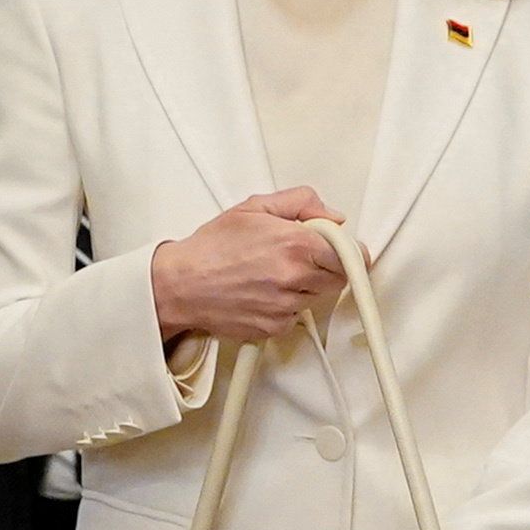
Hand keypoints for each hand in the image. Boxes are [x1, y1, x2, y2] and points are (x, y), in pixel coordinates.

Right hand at [154, 185, 350, 344]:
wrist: (180, 285)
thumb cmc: (211, 247)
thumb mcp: (254, 206)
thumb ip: (300, 202)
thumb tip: (332, 216)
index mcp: (294, 243)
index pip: (349, 255)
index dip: (348, 252)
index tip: (346, 251)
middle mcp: (293, 277)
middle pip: (338, 279)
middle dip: (326, 268)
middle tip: (302, 258)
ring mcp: (285, 306)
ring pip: (315, 298)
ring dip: (304, 287)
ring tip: (272, 274)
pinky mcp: (274, 327)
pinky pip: (294, 317)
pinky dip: (285, 307)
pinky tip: (262, 293)